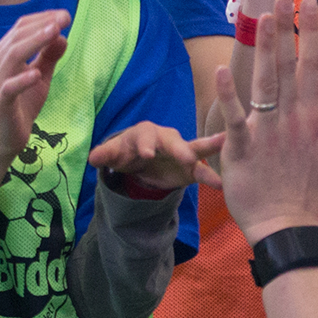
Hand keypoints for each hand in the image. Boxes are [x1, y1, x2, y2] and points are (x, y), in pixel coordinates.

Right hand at [0, 10, 69, 157]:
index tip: (65, 15)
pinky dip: (22, 79)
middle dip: (41, 25)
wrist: (5, 137)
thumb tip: (63, 36)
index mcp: (4, 54)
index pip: (21, 28)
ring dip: (33, 42)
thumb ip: (49, 57)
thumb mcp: (40, 76)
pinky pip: (8, 88)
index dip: (42, 19)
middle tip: (64, 18)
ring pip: (11, 57)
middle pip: (17, 37)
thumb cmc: (22, 103)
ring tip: (53, 33)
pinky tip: (37, 73)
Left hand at [88, 121, 224, 192]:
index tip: (147, 154)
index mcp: (146, 133)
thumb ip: (106, 155)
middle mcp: (167, 138)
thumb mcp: (115, 154)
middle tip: (186, 156)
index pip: (145, 137)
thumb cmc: (128, 151)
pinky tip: (222, 184)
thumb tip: (93, 158)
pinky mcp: (190, 168)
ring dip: (208, 148)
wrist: (142, 159)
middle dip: (179, 148)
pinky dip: (211, 176)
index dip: (146, 145)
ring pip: (195, 148)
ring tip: (224, 144)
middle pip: (174, 141)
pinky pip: (202, 171)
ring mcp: (181, 152)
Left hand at [215, 0, 317, 241]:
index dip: (311, 33)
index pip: (313, 67)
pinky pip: (234, 118)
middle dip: (286, 31)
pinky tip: (222, 70)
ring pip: (264, 84)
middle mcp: (290, 119)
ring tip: (262, 18)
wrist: (286, 225)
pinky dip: (229, 95)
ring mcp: (265, 132)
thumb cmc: (309, 190)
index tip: (310, 4)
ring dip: (264, 50)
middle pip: (288, 68)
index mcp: (311, 118)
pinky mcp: (241, 148)